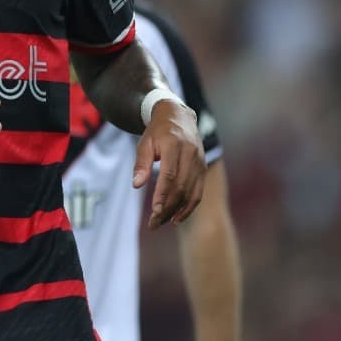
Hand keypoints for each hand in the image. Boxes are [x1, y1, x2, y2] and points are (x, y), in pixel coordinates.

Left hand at [137, 99, 205, 226]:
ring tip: (161, 223)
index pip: (170, 175)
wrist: (179, 117)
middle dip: (167, 208)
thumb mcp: (144, 143)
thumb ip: (141, 163)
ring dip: (177, 211)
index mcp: (174, 145)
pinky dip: (189, 207)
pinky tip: (176, 218)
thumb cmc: (157, 132)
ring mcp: (199, 161)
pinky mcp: (203, 168)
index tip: (154, 212)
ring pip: (191, 192)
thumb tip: (136, 185)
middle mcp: (190, 153)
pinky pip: (198, 192)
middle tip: (153, 223)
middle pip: (181, 187)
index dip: (162, 195)